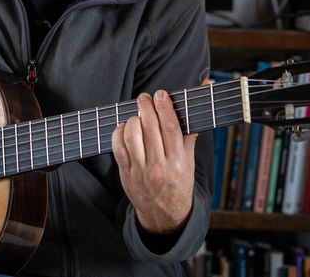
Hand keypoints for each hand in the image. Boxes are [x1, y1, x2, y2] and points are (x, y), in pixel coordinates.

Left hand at [111, 90, 195, 233]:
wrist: (163, 215)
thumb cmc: (178, 185)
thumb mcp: (189, 164)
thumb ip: (188, 138)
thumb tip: (192, 111)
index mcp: (178, 163)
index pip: (171, 128)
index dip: (165, 108)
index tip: (161, 94)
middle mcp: (158, 167)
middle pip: (150, 128)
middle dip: (146, 107)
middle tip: (145, 97)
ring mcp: (140, 171)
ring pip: (132, 135)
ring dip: (133, 119)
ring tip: (137, 115)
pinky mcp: (125, 173)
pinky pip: (117, 146)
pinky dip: (119, 132)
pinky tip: (125, 127)